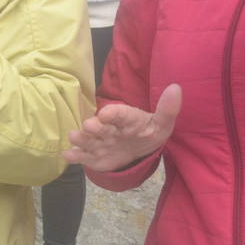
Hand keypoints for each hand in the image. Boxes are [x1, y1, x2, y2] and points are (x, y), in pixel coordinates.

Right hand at [64, 84, 180, 170]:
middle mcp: (109, 128)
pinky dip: (75, 156)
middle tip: (88, 126)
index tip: (105, 114)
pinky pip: (84, 156)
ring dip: (81, 139)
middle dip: (94, 126)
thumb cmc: (148, 131)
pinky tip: (67, 155)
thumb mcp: (162, 123)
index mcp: (125, 118)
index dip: (112, 113)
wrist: (138, 146)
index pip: (119, 113)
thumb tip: (176, 88)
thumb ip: (168, 109)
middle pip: (100, 126)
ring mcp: (100, 142)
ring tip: (73, 137)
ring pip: (89, 139)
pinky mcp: (95, 156)